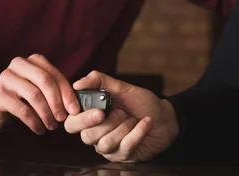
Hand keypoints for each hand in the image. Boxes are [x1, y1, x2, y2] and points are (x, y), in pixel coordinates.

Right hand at [0, 54, 79, 133]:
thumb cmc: (26, 95)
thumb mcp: (41, 88)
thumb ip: (57, 90)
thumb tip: (75, 107)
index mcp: (34, 59)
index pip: (54, 75)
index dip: (67, 93)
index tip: (75, 110)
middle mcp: (19, 64)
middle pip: (44, 81)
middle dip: (56, 101)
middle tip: (62, 118)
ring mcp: (7, 78)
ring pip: (34, 95)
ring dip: (46, 114)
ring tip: (52, 126)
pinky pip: (22, 110)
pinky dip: (34, 122)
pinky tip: (39, 129)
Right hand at [64, 71, 178, 162]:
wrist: (167, 118)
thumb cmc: (144, 103)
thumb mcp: (123, 88)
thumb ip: (100, 81)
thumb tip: (77, 84)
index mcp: (93, 116)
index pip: (72, 123)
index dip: (79, 118)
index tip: (97, 110)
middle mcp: (98, 133)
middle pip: (86, 135)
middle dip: (102, 123)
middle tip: (112, 112)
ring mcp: (110, 147)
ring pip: (104, 143)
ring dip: (123, 127)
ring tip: (133, 118)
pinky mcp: (123, 156)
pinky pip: (125, 146)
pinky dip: (137, 132)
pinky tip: (145, 123)